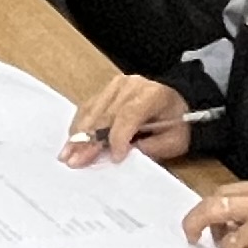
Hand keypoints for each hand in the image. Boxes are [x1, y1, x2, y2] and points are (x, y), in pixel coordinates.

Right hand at [60, 74, 189, 165]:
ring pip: (92, 111)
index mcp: (151, 96)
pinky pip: (89, 107)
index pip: (128, 115)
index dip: (118, 138)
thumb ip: (151, 148)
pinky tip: (72, 141)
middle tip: (74, 161)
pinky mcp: (106, 91)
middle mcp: (130, 86)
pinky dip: (80, 126)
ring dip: (78, 135)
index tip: (114, 158)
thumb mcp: (174, 141)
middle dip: (88, 141)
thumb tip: (122, 155)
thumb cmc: (178, 124)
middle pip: (104, 114)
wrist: (180, 102)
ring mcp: (116, 86)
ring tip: (67, 154)